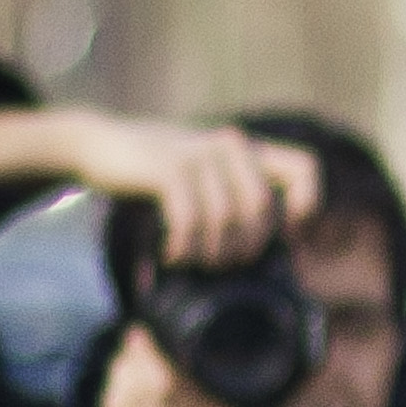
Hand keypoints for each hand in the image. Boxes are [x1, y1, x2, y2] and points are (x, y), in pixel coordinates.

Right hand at [0, 105, 318, 268]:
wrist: (100, 145)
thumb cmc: (158, 174)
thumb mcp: (205, 178)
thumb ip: (237, 197)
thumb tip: (277, 255)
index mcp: (247, 149)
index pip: (305, 168)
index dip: (305, 206)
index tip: (285, 236)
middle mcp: (230, 144)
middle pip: (262, 210)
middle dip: (244, 247)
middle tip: (220, 262)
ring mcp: (199, 153)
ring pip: (226, 219)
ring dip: (210, 253)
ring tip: (192, 260)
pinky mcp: (169, 167)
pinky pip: (191, 219)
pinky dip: (184, 246)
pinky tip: (172, 254)